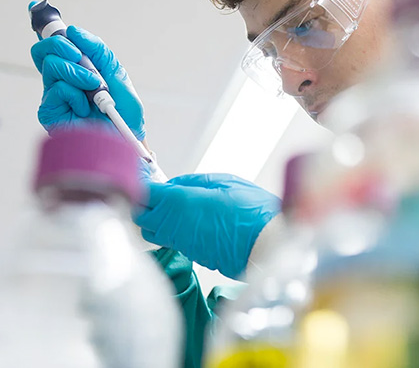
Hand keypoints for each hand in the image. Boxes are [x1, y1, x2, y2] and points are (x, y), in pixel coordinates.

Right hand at [31, 25, 144, 139]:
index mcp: (76, 69)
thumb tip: (74, 31)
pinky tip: (86, 108)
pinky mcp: (50, 112)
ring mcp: (55, 96)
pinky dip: (76, 94)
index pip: (54, 45)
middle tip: (81, 57)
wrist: (127, 137)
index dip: (51, 31)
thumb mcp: (117, 73)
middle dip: (65, 47)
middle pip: (44, 50)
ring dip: (79, 73)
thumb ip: (98, 51)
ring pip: (52, 65)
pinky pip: (57, 89)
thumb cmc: (124, 110)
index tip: (48, 16)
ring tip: (95, 88)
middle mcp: (62, 80)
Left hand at [132, 173, 281, 279]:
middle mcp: (174, 225)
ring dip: (154, 217)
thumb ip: (194, 182)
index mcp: (180, 202)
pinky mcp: (191, 254)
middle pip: (141, 216)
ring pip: (152, 231)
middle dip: (143, 202)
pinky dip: (170, 228)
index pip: (145, 193)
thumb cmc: (250, 210)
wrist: (266, 243)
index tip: (144, 174)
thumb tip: (174, 184)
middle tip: (157, 189)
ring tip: (170, 204)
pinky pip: (169, 239)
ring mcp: (181, 242)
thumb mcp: (224, 182)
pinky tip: (186, 218)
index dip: (141, 182)